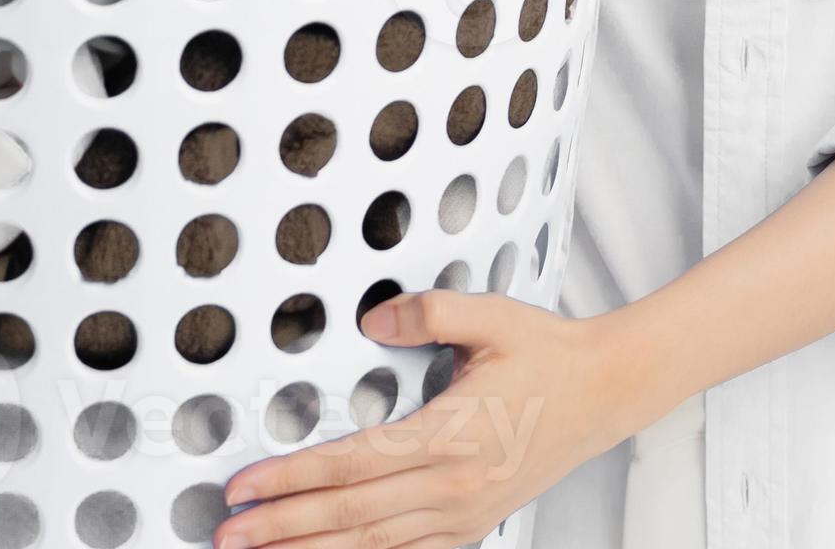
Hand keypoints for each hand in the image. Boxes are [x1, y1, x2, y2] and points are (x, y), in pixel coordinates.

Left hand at [215, 291, 663, 548]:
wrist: (606, 392)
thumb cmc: (548, 354)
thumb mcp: (494, 316)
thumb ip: (431, 310)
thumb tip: (376, 315)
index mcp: (453, 435)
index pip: (353, 464)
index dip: (292, 477)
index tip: (244, 486)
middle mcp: (456, 486)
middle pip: (351, 515)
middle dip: (283, 526)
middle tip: (228, 532)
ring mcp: (464, 514)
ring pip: (373, 544)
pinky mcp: (472, 525)